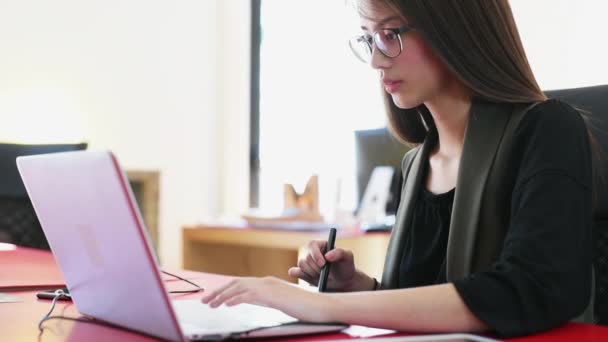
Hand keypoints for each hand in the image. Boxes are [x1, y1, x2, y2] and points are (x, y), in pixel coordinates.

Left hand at [201, 276, 329, 321]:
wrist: (320, 306)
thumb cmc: (304, 307)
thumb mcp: (280, 302)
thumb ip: (267, 299)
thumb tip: (253, 300)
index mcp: (268, 283)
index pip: (241, 283)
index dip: (225, 289)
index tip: (213, 297)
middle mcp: (266, 281)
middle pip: (236, 283)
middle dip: (218, 291)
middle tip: (205, 300)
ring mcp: (269, 287)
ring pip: (239, 288)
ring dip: (222, 295)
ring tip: (210, 304)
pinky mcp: (272, 295)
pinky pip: (249, 295)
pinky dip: (235, 298)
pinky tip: (226, 304)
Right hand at [288, 240, 374, 291]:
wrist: (343, 281)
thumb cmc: (346, 266)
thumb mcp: (348, 257)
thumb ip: (340, 253)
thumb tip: (327, 255)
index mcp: (320, 244)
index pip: (311, 245)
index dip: (316, 255)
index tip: (323, 264)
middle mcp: (311, 252)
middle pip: (306, 258)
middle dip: (316, 268)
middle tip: (326, 273)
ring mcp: (306, 263)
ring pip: (301, 266)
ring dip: (312, 273)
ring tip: (323, 276)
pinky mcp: (303, 272)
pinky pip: (295, 272)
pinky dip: (297, 273)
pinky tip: (300, 274)